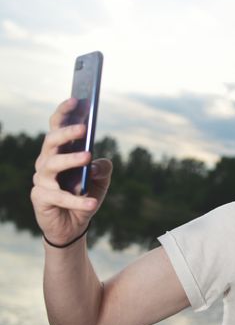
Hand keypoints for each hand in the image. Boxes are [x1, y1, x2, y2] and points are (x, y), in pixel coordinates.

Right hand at [30, 98, 112, 246]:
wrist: (73, 224)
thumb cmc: (86, 194)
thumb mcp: (101, 180)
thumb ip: (103, 168)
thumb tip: (97, 164)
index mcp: (60, 152)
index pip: (57, 126)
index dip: (64, 112)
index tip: (76, 100)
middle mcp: (46, 162)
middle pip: (51, 141)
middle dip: (66, 132)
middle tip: (84, 129)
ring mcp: (41, 180)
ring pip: (51, 165)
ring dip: (71, 160)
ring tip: (88, 157)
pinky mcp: (40, 198)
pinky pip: (59, 196)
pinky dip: (78, 199)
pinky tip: (93, 202)